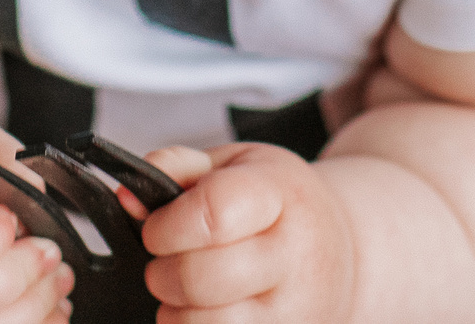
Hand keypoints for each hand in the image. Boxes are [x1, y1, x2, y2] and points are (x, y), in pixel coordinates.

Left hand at [136, 144, 357, 323]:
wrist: (345, 250)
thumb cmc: (283, 205)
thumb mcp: (239, 164)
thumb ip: (180, 169)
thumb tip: (129, 196)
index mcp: (282, 195)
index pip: (213, 212)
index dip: (167, 225)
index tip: (157, 229)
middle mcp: (296, 256)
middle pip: (202, 278)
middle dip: (162, 273)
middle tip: (164, 263)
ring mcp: (296, 310)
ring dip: (176, 313)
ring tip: (184, 293)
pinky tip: (205, 313)